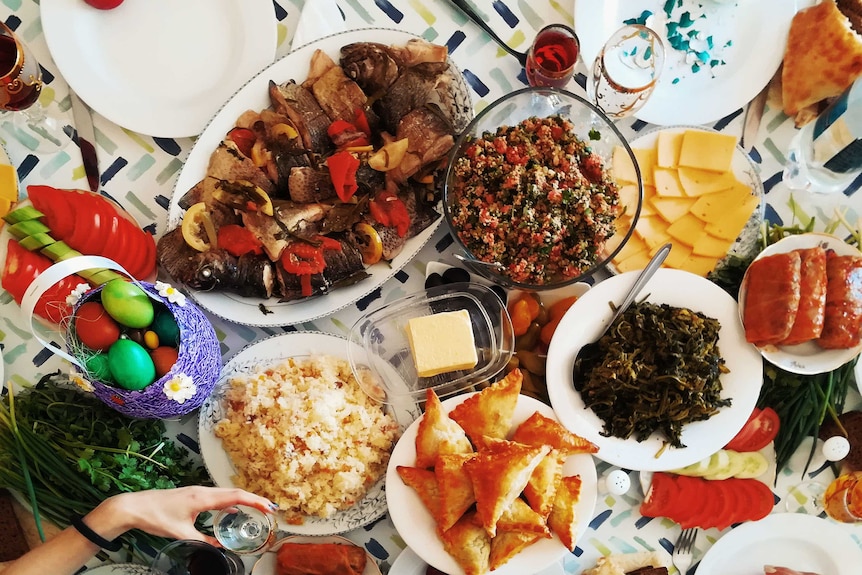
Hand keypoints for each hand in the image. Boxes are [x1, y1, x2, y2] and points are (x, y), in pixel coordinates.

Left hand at [100, 486, 275, 545]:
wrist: (134, 506)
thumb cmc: (155, 516)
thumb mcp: (180, 533)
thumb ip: (202, 541)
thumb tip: (219, 547)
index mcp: (203, 498)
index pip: (236, 497)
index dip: (255, 501)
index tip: (269, 507)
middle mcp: (203, 491)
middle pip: (235, 492)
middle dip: (254, 500)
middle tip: (270, 509)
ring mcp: (198, 491)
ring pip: (227, 493)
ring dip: (243, 500)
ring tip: (257, 509)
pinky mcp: (193, 495)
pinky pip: (218, 497)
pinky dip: (230, 502)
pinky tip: (232, 511)